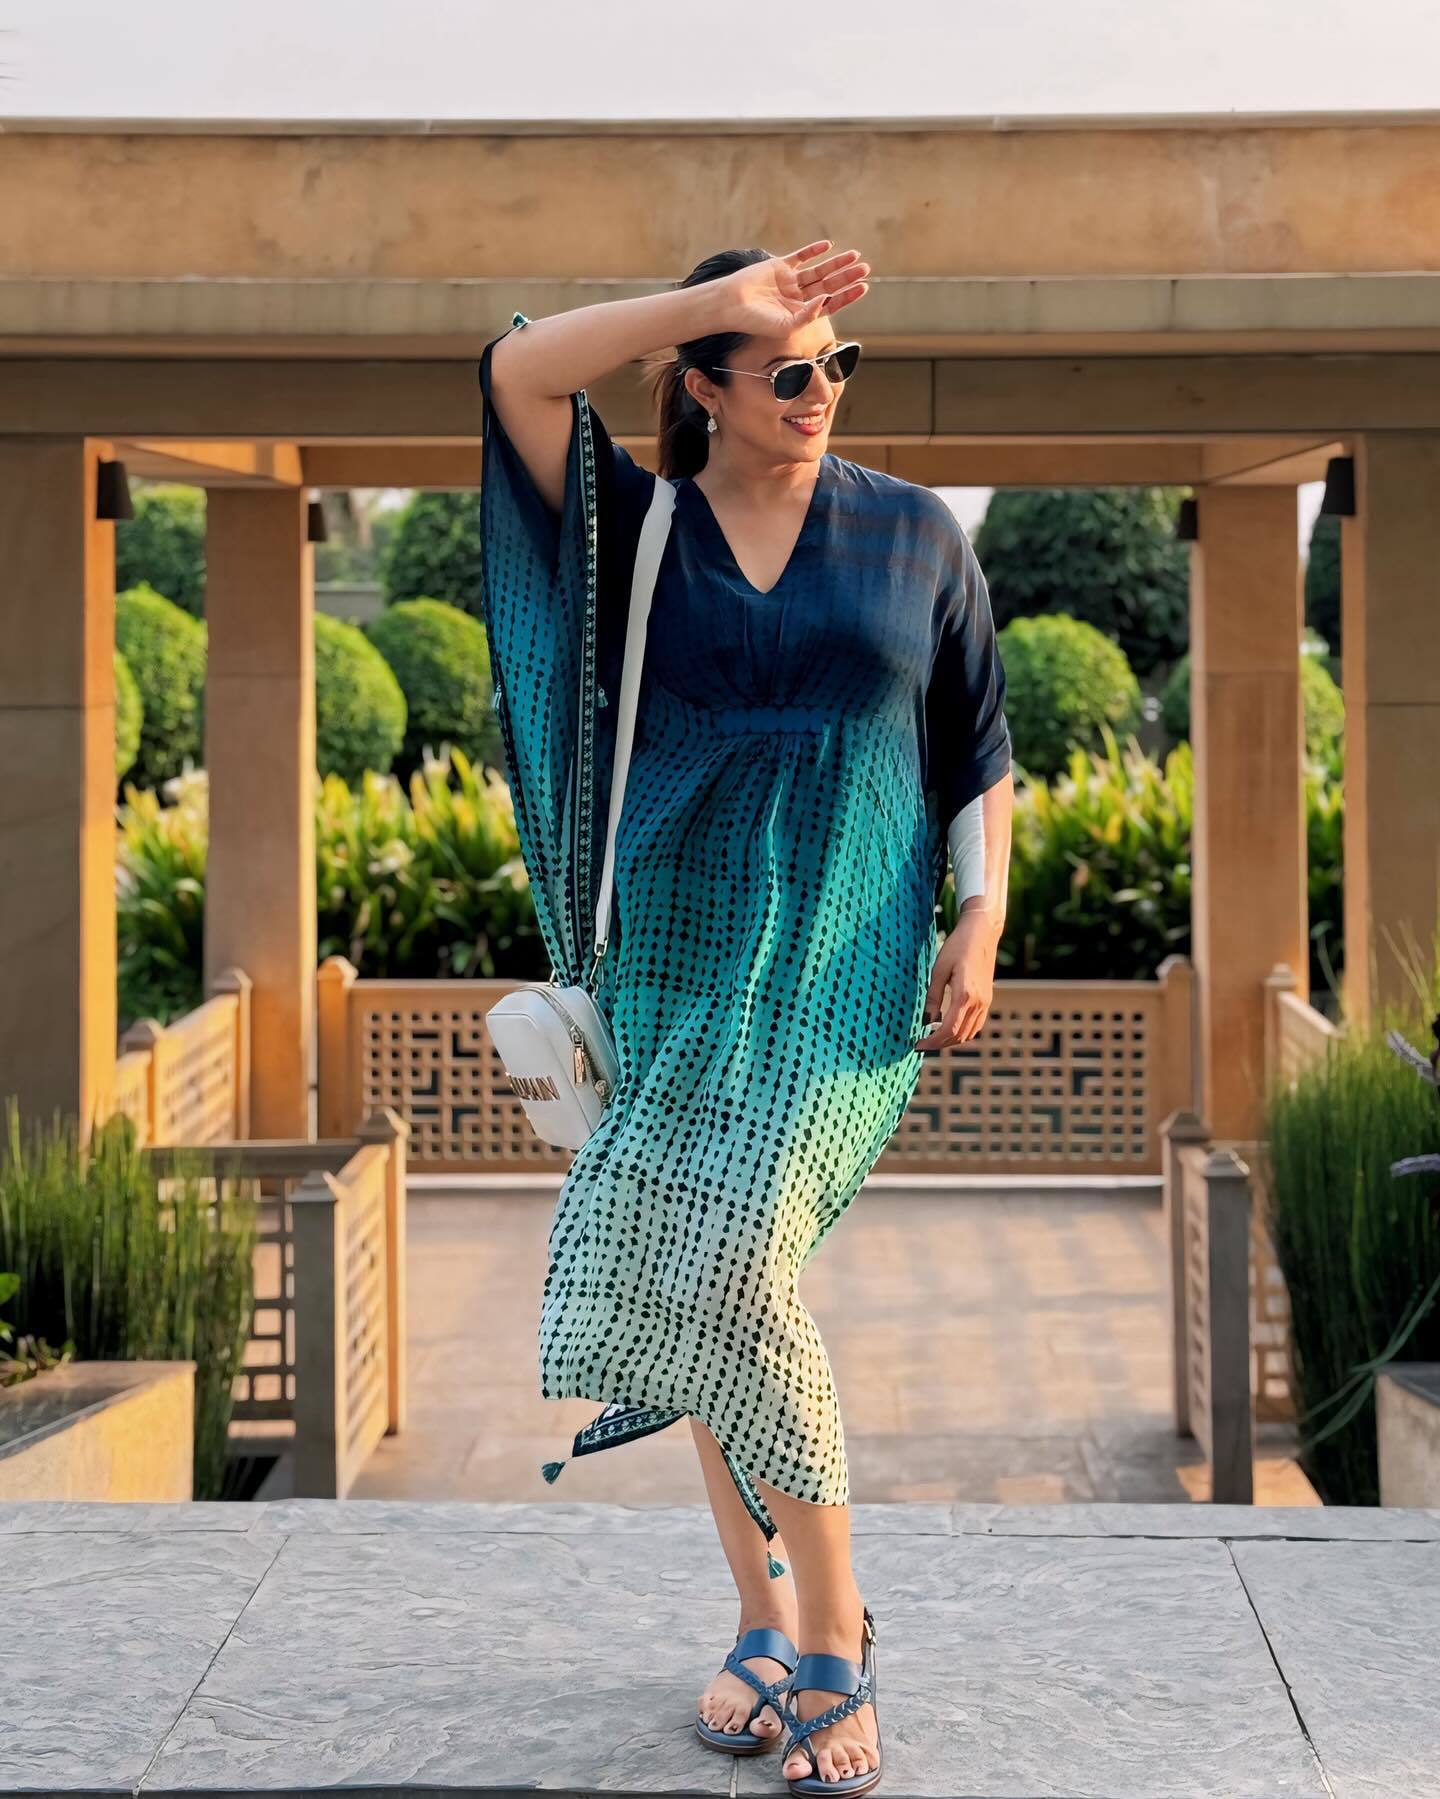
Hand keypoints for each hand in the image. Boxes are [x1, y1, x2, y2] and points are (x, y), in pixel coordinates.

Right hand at [714, 239, 869, 336]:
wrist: (730, 304)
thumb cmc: (754, 321)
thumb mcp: (785, 326)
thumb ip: (808, 316)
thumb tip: (827, 300)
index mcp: (800, 313)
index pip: (830, 304)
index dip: (847, 296)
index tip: (863, 287)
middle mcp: (797, 297)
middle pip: (828, 285)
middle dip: (846, 277)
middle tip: (865, 269)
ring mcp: (789, 281)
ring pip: (818, 270)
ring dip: (836, 263)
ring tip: (854, 256)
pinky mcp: (779, 266)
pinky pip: (800, 256)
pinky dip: (813, 250)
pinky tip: (828, 246)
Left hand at [913, 911, 999, 1052]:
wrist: (982, 933)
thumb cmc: (957, 947)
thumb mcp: (939, 970)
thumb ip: (933, 997)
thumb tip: (926, 1021)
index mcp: (965, 995)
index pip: (949, 1030)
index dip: (933, 1041)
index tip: (918, 1045)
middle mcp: (978, 1002)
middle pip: (960, 1035)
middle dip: (940, 1044)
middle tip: (922, 1043)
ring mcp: (985, 1002)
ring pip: (970, 1033)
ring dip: (951, 1040)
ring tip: (933, 1037)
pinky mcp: (987, 999)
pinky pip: (976, 1024)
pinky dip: (963, 1032)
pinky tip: (948, 1027)